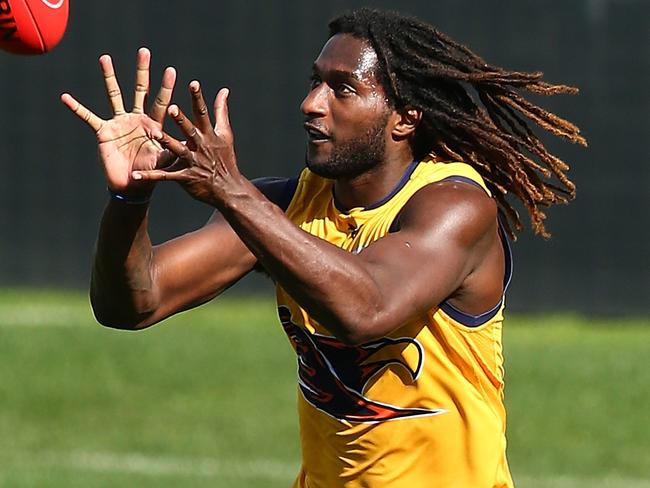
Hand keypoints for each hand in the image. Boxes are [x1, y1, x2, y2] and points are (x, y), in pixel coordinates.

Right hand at [61, 47, 176, 195]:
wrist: (132, 187)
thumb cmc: (151, 174)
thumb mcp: (166, 161)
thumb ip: (175, 149)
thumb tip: (191, 142)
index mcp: (154, 124)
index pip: (162, 102)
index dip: (166, 87)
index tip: (171, 69)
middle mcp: (137, 119)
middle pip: (140, 90)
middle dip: (142, 71)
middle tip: (144, 51)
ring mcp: (120, 123)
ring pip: (115, 95)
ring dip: (110, 77)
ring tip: (105, 58)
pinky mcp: (104, 132)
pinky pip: (88, 117)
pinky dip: (77, 108)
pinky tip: (66, 97)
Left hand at [132, 82, 243, 206]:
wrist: (228, 189)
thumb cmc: (225, 158)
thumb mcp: (225, 134)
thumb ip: (221, 111)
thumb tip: (224, 90)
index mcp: (209, 135)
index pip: (203, 114)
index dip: (198, 99)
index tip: (193, 84)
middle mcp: (201, 147)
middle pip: (190, 131)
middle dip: (181, 120)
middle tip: (171, 107)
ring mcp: (193, 162)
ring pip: (178, 150)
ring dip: (166, 142)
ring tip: (154, 134)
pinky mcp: (185, 177)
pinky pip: (165, 176)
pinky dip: (150, 176)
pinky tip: (136, 175)